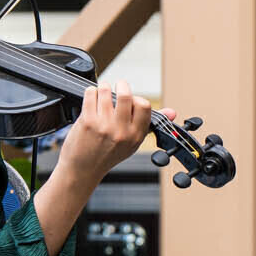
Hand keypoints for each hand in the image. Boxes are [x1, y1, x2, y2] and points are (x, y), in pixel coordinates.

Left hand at [54, 81, 173, 189]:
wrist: (83, 170)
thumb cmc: (107, 155)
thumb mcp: (132, 142)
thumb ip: (149, 124)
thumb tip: (172, 112)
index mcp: (135, 136)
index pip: (144, 106)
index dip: (137, 99)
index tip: (130, 100)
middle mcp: (121, 131)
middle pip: (126, 95)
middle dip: (122, 85)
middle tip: (119, 86)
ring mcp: (104, 126)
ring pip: (107, 91)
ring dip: (105, 87)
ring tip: (103, 91)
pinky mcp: (87, 121)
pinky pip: (91, 94)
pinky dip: (91, 92)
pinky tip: (92, 98)